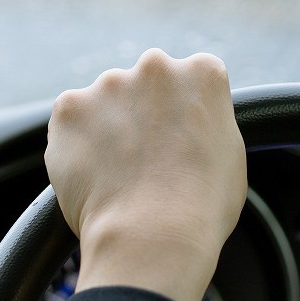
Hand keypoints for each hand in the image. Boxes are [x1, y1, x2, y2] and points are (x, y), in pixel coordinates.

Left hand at [45, 49, 246, 300]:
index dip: (181, 116)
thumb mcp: (229, 155)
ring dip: (106, 128)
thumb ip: (205, 123)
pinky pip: (70, 123)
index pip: (190, 80)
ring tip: (116, 174)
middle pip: (144, 86)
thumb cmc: (201, 207)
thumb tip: (187, 126)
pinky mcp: (69, 106)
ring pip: (104, 103)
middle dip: (142, 115)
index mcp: (203, 73)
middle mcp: (155, 66)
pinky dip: (75, 144)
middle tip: (144, 160)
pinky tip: (92, 175)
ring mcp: (108, 84)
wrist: (151, 234)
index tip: (177, 142)